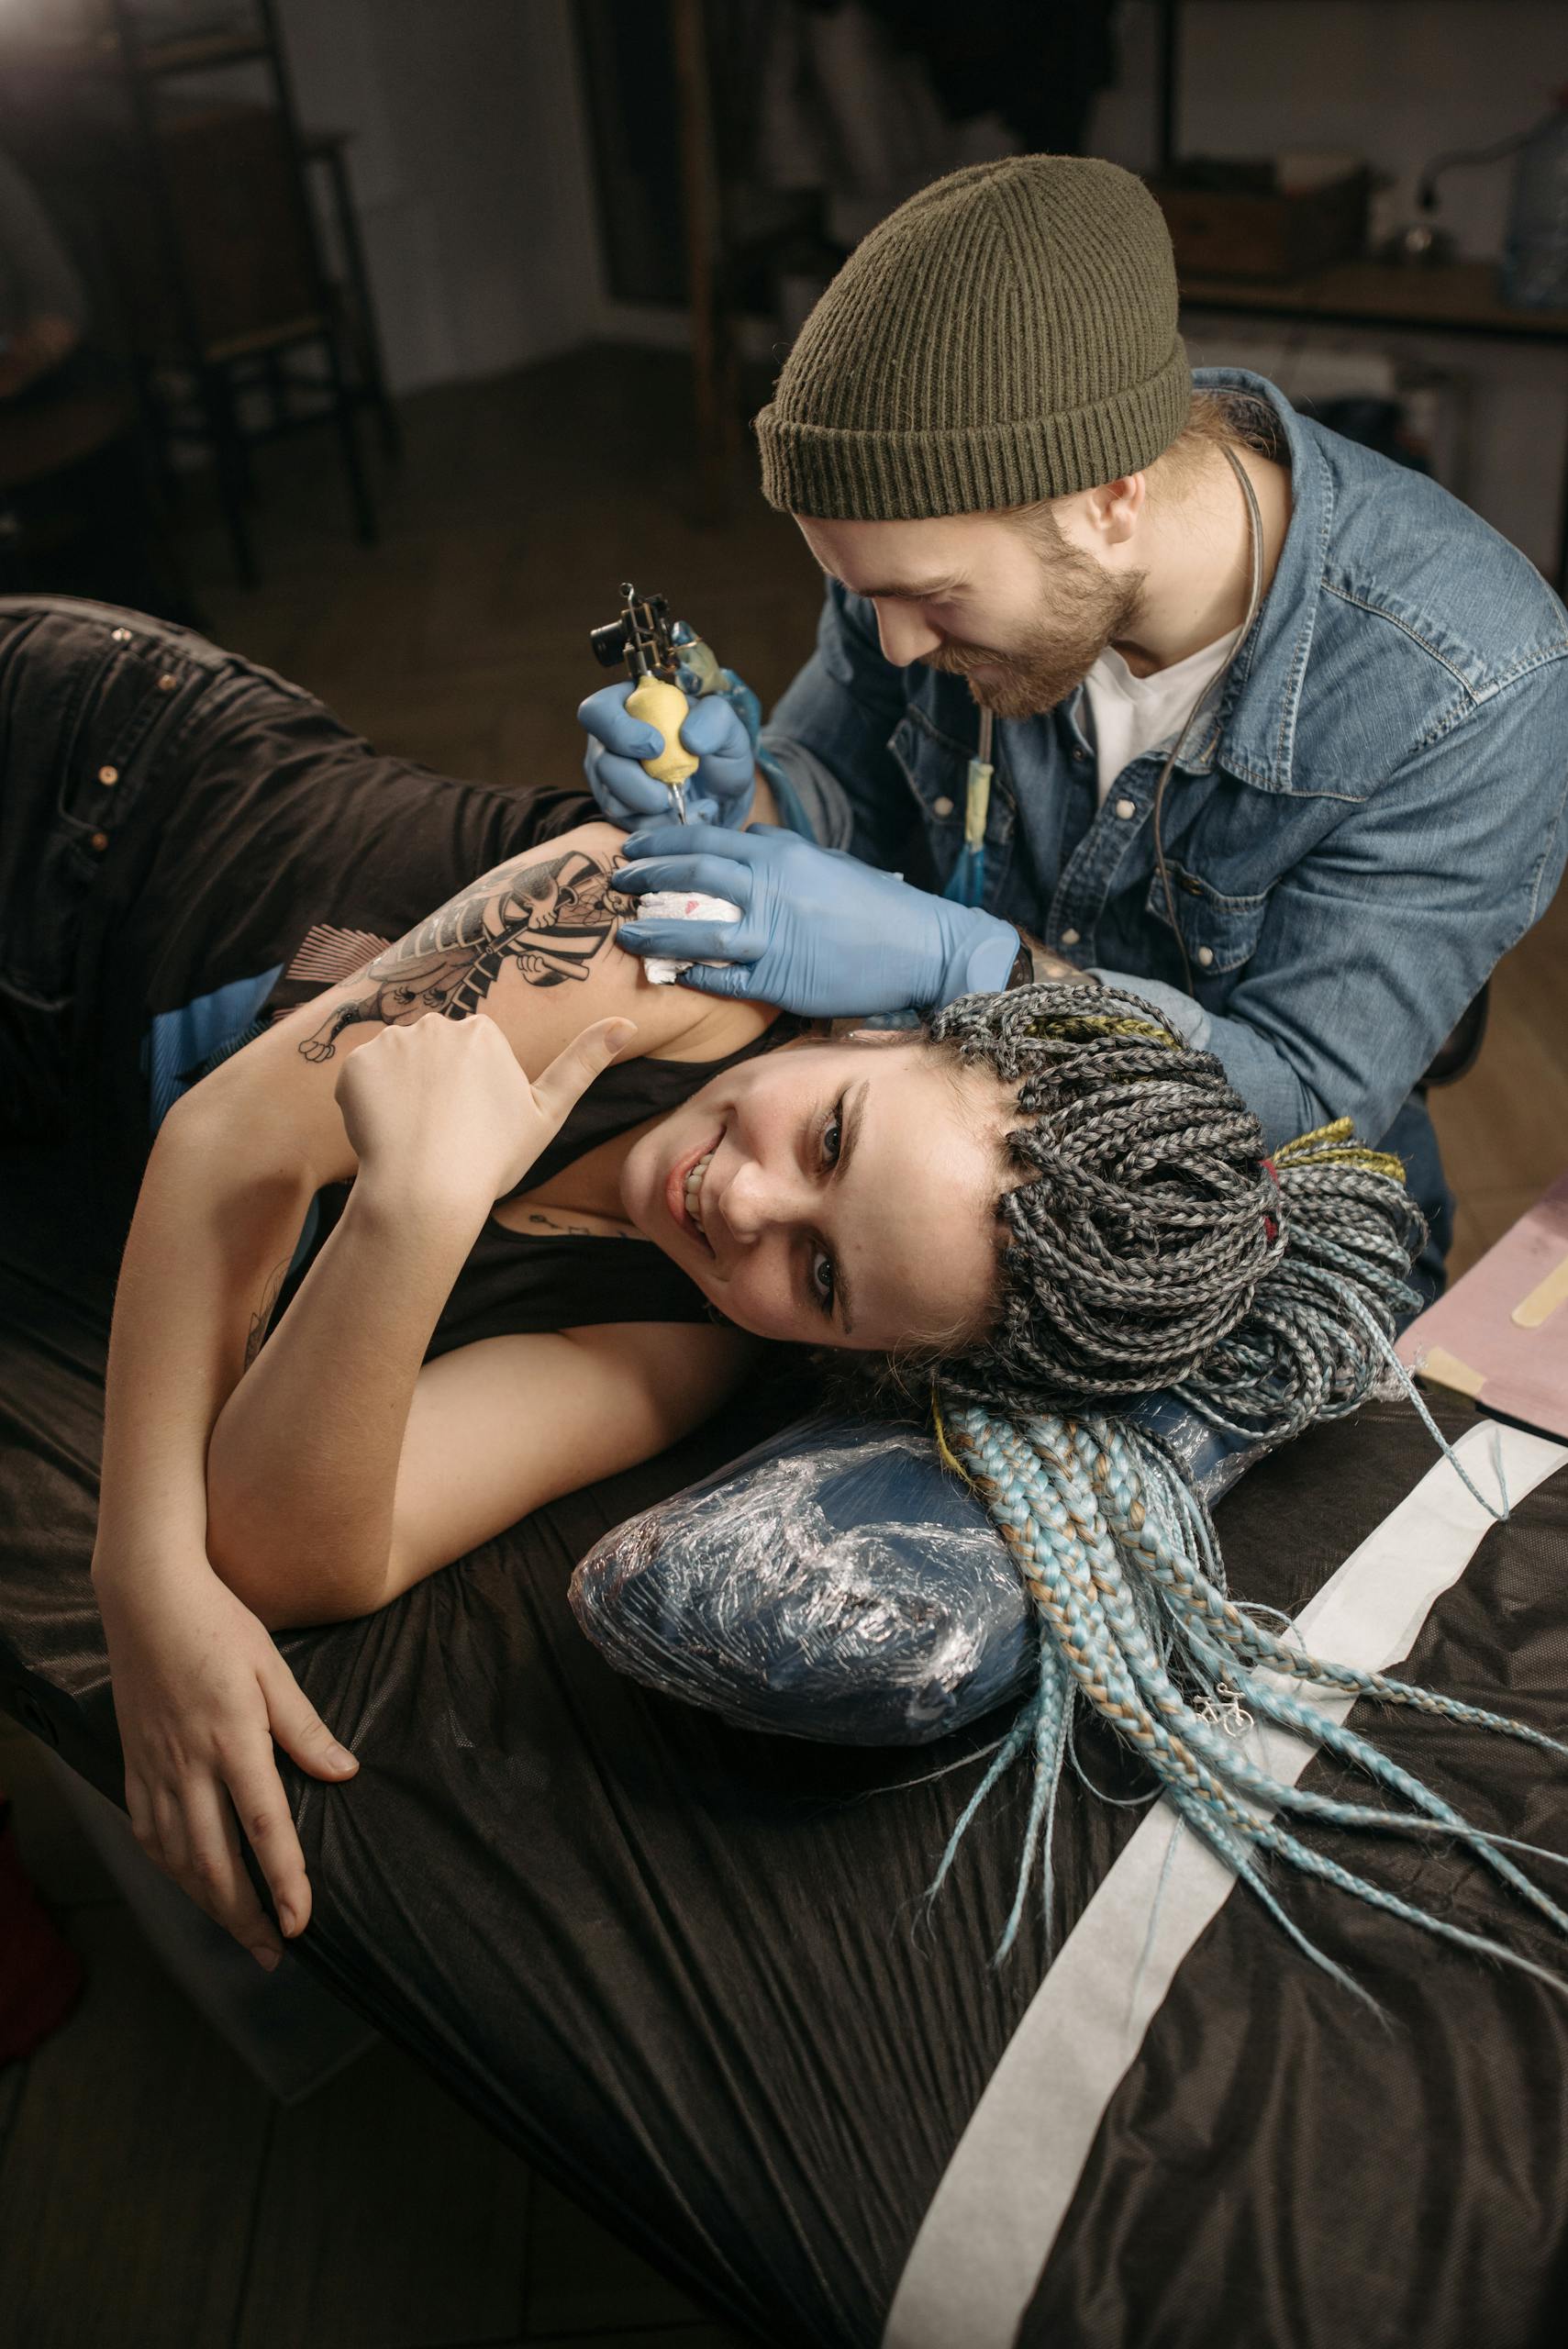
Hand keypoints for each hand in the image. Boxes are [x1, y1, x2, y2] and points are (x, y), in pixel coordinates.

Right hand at [93, 1551, 360, 1968]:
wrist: (147, 1598)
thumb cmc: (219, 1625)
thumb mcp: (273, 1669)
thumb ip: (306, 1728)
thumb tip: (345, 1774)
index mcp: (232, 1739)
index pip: (264, 1828)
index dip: (284, 1882)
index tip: (300, 1924)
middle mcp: (188, 1764)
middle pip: (214, 1861)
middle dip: (244, 1916)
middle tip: (272, 1954)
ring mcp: (155, 1767)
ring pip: (177, 1857)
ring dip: (208, 1903)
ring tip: (239, 1933)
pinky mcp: (133, 1763)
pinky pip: (148, 1832)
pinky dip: (171, 1868)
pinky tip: (190, 1882)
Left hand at [334, 1011, 636, 1204]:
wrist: (425, 1191)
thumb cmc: (491, 1159)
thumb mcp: (547, 1113)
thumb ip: (583, 1063)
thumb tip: (628, 1021)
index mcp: (483, 1032)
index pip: (471, 1054)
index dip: (472, 1092)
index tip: (474, 1125)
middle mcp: (438, 1024)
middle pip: (433, 1054)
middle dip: (435, 1086)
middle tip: (442, 1134)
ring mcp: (392, 1042)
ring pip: (397, 1066)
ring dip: (401, 1093)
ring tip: (413, 1135)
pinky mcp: (355, 1063)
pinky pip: (361, 1079)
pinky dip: (367, 1104)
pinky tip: (385, 1132)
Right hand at [578, 678, 755, 828]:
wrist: (724, 797)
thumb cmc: (719, 754)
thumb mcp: (729, 729)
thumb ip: (715, 719)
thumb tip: (688, 738)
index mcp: (630, 707)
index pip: (597, 712)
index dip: (619, 730)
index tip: (657, 746)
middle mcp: (610, 743)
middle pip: (601, 762)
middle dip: (638, 782)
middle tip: (673, 787)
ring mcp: (610, 779)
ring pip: (612, 799)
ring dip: (653, 805)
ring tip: (684, 798)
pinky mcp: (619, 810)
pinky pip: (627, 824)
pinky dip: (659, 823)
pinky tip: (682, 813)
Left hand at [612, 822, 1020, 1016]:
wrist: (921, 947)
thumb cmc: (878, 905)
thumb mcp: (827, 862)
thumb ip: (782, 850)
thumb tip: (747, 839)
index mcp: (781, 855)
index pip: (706, 839)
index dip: (662, 842)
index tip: (633, 846)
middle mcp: (772, 889)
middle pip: (692, 876)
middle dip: (647, 877)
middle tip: (617, 882)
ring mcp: (774, 936)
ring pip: (699, 930)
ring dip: (656, 933)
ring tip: (626, 936)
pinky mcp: (781, 979)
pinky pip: (725, 977)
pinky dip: (694, 975)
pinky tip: (673, 975)